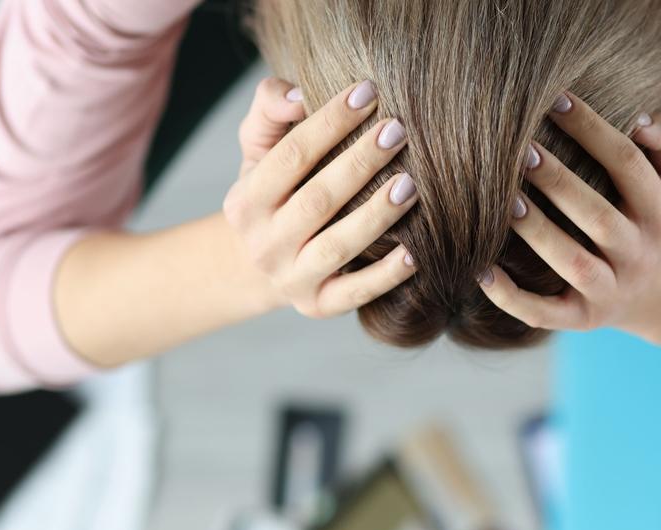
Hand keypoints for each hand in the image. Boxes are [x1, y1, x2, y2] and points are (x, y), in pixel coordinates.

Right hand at [223, 77, 419, 318]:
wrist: (261, 264)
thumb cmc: (275, 192)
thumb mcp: (259, 149)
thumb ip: (270, 110)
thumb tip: (298, 96)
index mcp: (245, 201)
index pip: (290, 156)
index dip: (329, 122)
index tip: (368, 92)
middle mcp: (263, 244)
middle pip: (317, 201)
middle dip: (360, 164)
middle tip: (398, 131)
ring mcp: (290, 279)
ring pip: (337, 247)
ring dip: (376, 216)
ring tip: (410, 186)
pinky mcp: (317, 306)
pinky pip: (354, 293)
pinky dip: (385, 276)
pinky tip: (415, 253)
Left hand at [477, 92, 660, 338]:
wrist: (659, 290)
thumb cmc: (652, 214)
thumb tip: (640, 119)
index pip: (629, 164)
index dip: (594, 131)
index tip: (556, 101)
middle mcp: (639, 253)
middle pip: (599, 218)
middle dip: (559, 182)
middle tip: (522, 151)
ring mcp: (610, 290)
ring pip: (574, 265)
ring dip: (539, 233)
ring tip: (504, 201)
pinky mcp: (581, 319)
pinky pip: (545, 313)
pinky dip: (512, 298)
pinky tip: (481, 272)